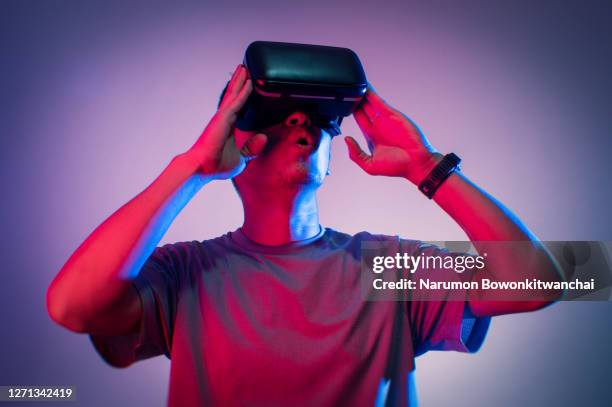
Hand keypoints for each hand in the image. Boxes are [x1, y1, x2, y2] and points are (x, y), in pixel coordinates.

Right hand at [186, 65, 267, 179]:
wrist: (203, 168)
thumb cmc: (217, 166)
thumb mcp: (241, 158)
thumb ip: (251, 148)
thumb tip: (263, 137)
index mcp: (227, 127)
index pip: (237, 108)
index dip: (241, 97)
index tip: (246, 87)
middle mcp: (224, 119)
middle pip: (234, 96)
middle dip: (239, 82)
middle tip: (244, 69)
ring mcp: (223, 117)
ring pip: (234, 94)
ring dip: (240, 80)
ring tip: (245, 68)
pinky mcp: (224, 117)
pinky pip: (238, 101)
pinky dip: (244, 91)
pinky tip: (250, 82)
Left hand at [344, 85, 440, 184]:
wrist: (416, 164)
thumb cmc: (397, 167)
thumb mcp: (370, 165)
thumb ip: (356, 154)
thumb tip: (346, 139)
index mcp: (371, 136)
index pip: (358, 118)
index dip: (349, 110)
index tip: (341, 102)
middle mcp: (377, 125)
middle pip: (363, 107)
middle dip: (355, 98)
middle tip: (344, 88)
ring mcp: (385, 119)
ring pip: (370, 101)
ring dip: (362, 92)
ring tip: (352, 81)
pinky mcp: (392, 115)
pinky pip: (379, 101)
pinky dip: (371, 93)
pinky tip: (364, 86)